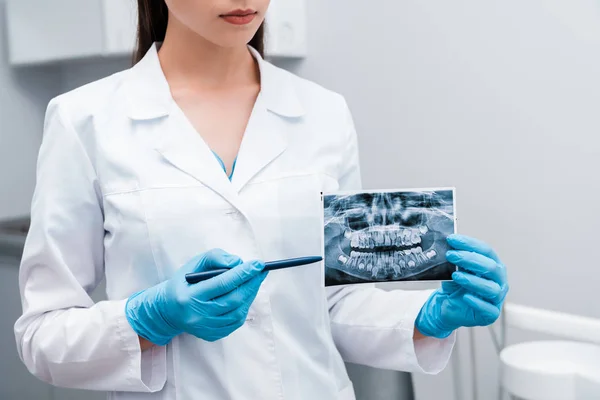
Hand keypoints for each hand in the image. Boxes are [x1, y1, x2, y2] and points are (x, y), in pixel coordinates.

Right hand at [125, 248, 266, 344]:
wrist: (168, 310)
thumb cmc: (184, 283)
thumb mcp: (193, 264)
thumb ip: (214, 258)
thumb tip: (237, 262)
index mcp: (189, 297)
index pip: (221, 284)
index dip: (242, 273)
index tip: (257, 264)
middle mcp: (197, 315)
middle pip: (233, 299)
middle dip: (251, 283)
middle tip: (261, 271)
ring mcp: (205, 328)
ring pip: (237, 312)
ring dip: (250, 295)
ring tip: (254, 281)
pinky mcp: (212, 335)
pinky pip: (235, 322)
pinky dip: (244, 307)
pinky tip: (245, 296)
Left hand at [415, 234, 508, 338]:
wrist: (448, 305)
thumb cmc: (455, 285)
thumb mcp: (454, 268)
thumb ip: (455, 259)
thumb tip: (448, 244)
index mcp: (492, 264)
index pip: (486, 251)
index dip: (469, 244)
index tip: (452, 239)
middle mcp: (498, 280)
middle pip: (490, 267)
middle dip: (469, 259)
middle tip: (451, 255)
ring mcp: (497, 297)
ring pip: (490, 288)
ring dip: (472, 280)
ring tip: (455, 275)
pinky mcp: (491, 313)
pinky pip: (487, 308)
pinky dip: (477, 302)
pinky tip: (465, 296)